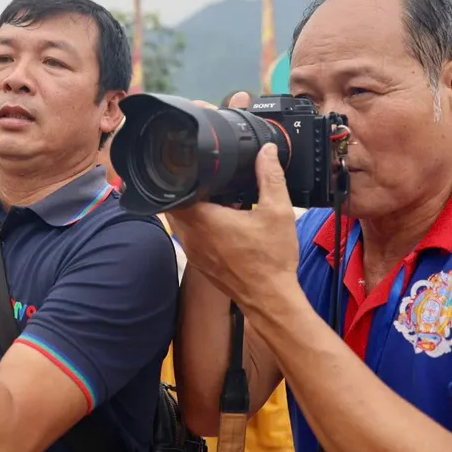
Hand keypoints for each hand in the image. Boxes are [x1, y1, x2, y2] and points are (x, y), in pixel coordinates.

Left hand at [166, 92, 302, 309]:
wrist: (271, 299)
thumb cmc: (271, 261)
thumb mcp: (278, 211)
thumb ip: (270, 177)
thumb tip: (267, 152)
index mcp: (202, 220)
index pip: (174, 189)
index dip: (180, 173)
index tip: (192, 164)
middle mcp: (190, 236)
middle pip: (175, 203)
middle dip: (189, 189)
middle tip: (210, 180)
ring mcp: (192, 251)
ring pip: (182, 220)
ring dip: (196, 207)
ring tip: (221, 200)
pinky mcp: (200, 261)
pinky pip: (191, 235)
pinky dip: (202, 225)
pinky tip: (226, 221)